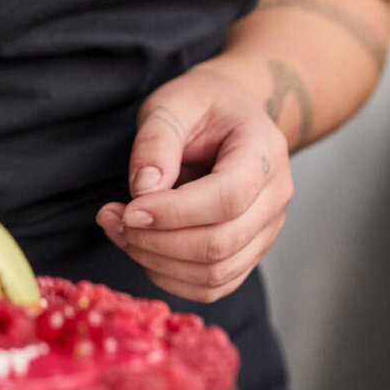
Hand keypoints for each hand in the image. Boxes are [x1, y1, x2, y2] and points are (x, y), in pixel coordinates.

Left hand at [96, 65, 292, 302]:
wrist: (230, 115)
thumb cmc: (202, 105)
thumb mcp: (173, 102)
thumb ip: (157, 140)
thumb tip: (144, 190)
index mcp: (264, 151)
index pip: (228, 198)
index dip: (174, 212)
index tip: (129, 209)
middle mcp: (276, 196)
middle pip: (221, 244)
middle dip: (157, 241)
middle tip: (113, 219)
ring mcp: (267, 230)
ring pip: (216, 274)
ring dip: (158, 263)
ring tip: (119, 231)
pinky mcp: (249, 252)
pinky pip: (213, 286)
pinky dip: (171, 278)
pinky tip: (142, 249)